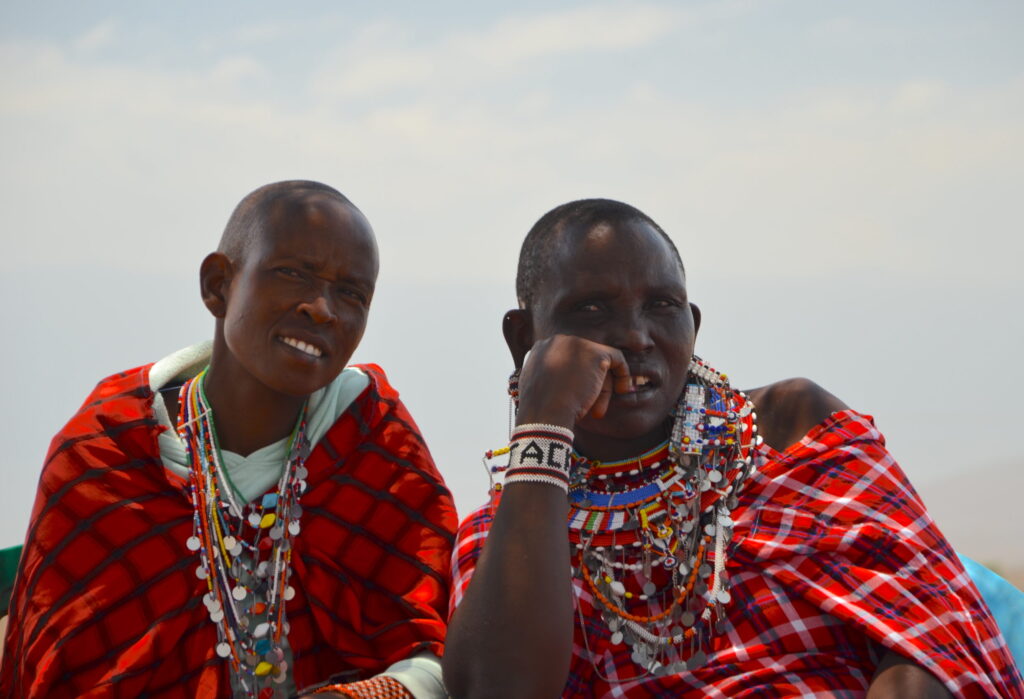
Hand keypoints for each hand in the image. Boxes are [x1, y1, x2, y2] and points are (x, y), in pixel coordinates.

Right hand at [515, 334, 632, 428]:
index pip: (567, 359)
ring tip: (597, 412)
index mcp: (541, 348)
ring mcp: (576, 344)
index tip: (579, 396)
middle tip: (591, 409)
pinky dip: (622, 373)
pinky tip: (622, 390)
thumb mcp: (538, 390)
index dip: (576, 378)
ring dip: (601, 389)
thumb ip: (549, 379)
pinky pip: (616, 358)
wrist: (545, 413)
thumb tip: (563, 383)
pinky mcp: (595, 353)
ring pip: (598, 363)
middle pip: (583, 360)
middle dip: (589, 385)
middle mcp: (558, 341)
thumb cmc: (541, 411)